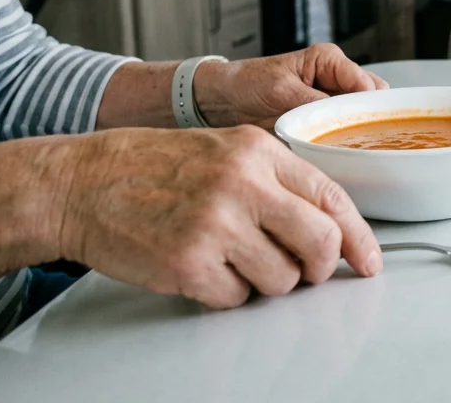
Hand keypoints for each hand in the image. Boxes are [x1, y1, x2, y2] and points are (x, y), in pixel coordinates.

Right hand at [56, 125, 382, 308]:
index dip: (359, 237)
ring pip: (282, 279)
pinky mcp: (188, 262)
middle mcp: (242, 183)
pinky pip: (235, 298)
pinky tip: (200, 268)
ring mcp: (215, 224)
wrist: (81, 183)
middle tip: (302, 272)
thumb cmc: (152, 168)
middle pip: (320, 243)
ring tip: (231, 259)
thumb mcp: (225, 151)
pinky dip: (225, 293)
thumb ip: (278, 180)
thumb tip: (330, 225)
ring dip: (265, 282)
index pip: (332, 197)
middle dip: (318, 268)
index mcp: (258, 151)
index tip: (369, 262)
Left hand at [195, 44, 388, 128]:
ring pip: (360, 121)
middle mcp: (335, 81)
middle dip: (366, 121)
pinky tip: (334, 153)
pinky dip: (341, 145)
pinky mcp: (322, 125)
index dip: (369, 105)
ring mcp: (331, 105)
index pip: (366, 83)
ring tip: (342, 146)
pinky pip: (343, 136)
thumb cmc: (248, 83)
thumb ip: (315, 101)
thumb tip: (343, 115)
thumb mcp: (282, 89)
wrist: (223, 102)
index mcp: (330, 61)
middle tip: (355, 137)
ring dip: (354, 135)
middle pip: (370, 102)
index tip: (363, 124)